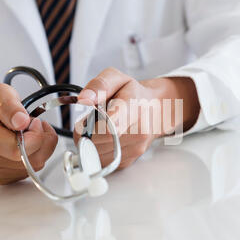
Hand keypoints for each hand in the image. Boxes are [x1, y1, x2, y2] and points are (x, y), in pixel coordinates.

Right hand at [0, 84, 57, 184]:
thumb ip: (9, 105)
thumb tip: (22, 122)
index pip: (17, 148)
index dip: (35, 135)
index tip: (33, 121)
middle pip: (31, 160)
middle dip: (41, 140)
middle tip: (32, 125)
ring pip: (35, 166)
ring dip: (40, 147)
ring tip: (27, 133)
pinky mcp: (3, 179)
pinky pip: (31, 170)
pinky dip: (35, 156)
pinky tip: (25, 145)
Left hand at [76, 68, 199, 168]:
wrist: (155, 110)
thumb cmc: (133, 94)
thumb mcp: (117, 79)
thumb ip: (99, 85)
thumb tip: (84, 99)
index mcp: (134, 107)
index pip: (114, 123)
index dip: (97, 124)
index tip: (92, 122)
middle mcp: (138, 131)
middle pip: (100, 139)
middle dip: (86, 131)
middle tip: (91, 120)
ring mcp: (135, 149)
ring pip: (97, 152)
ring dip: (90, 142)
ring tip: (98, 128)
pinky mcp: (128, 161)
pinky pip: (101, 160)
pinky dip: (96, 150)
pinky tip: (103, 139)